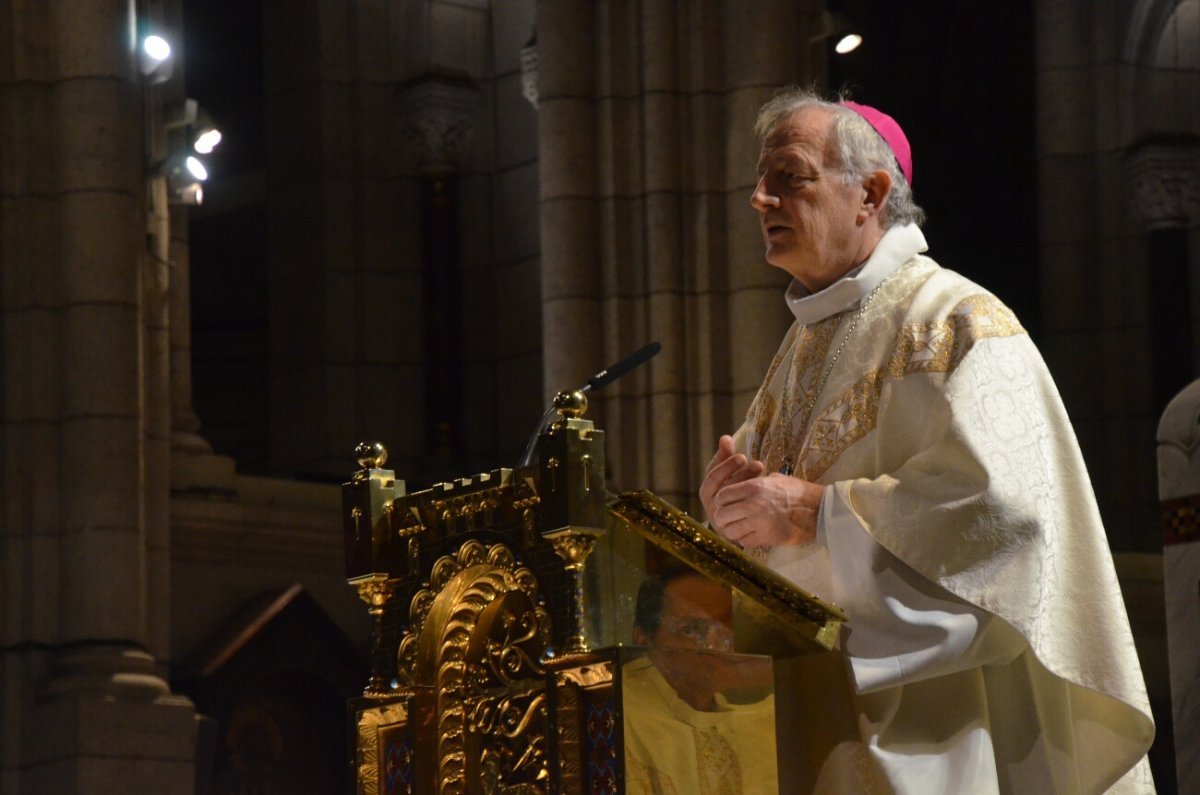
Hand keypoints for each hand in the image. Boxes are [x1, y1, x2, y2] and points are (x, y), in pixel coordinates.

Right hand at [700, 436, 763, 527]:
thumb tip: (725, 437)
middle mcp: (712, 507)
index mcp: (708, 493)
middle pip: (722, 490)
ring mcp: (723, 522)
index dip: (726, 466)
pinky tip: (767, 493)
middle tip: (756, 464)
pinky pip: (744, 518)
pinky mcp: (736, 533)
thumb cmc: (736, 492)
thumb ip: (726, 456)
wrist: (747, 521)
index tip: (742, 456)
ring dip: (748, 487)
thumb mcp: (730, 473)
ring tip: (763, 474)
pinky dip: (754, 504)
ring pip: (732, 503)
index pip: (712, 477)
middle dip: (741, 477)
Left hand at [709, 472, 824, 548]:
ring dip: (733, 530)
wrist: (818, 510)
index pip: (722, 495)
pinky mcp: (766, 537)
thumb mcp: (775, 479)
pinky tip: (750, 535)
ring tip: (739, 528)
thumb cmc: (798, 492)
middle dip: (723, 518)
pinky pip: (744, 542)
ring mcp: (759, 523)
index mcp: (753, 487)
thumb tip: (743, 485)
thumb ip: (755, 482)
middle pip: (722, 515)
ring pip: (730, 531)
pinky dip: (744, 540)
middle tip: (729, 518)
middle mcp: (752, 504)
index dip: (721, 501)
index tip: (725, 504)